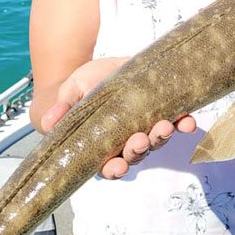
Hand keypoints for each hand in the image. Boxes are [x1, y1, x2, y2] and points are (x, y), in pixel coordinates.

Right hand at [40, 58, 196, 178]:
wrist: (109, 65)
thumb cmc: (86, 84)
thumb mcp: (72, 90)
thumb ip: (62, 107)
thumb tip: (47, 123)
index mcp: (102, 144)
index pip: (107, 166)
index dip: (113, 170)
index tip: (118, 167)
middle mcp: (126, 141)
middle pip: (135, 156)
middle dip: (139, 151)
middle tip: (141, 140)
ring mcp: (146, 127)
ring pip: (156, 141)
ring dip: (162, 137)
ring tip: (165, 125)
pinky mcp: (163, 111)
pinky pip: (177, 123)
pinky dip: (184, 124)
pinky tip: (188, 120)